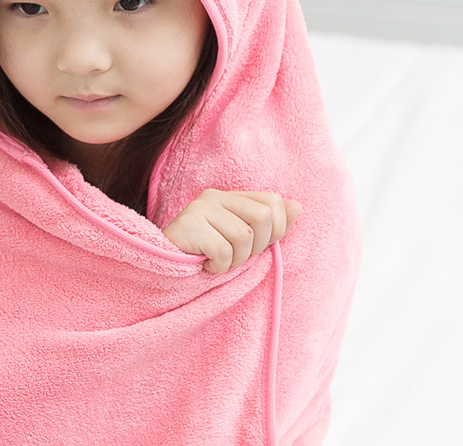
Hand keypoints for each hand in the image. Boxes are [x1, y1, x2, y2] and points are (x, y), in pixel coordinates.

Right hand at [162, 190, 301, 273]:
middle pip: (263, 217)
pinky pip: (223, 251)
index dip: (276, 229)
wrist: (164, 267)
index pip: (273, 201)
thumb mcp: (242, 240)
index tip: (258, 247)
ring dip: (236, 260)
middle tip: (236, 256)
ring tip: (218, 260)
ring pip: (244, 237)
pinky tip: (205, 264)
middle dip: (257, 247)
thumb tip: (298, 207)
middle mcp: (215, 196)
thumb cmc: (206, 254)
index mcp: (230, 196)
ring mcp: (200, 208)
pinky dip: (219, 267)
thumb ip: (270, 224)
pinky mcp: (188, 224)